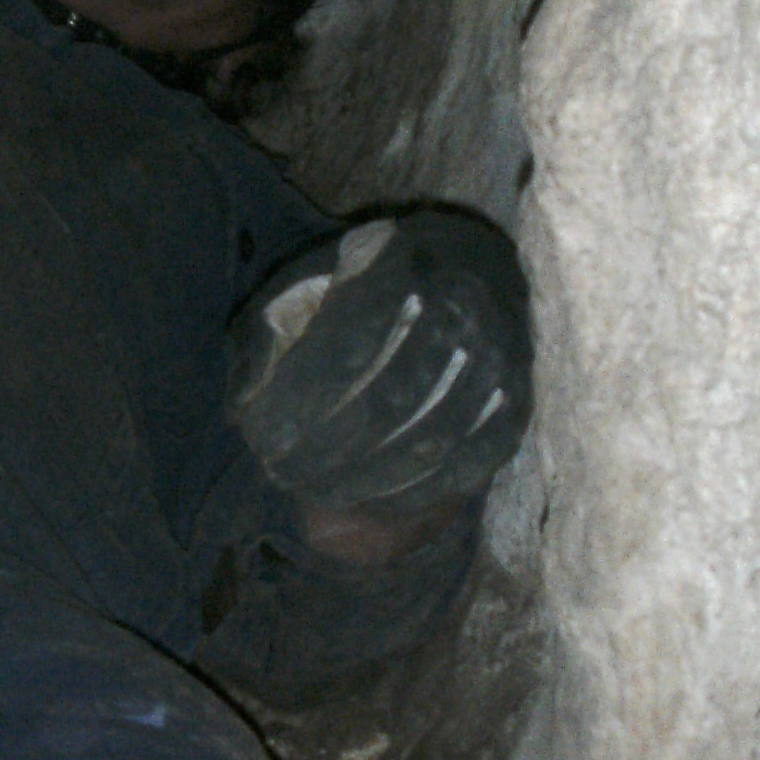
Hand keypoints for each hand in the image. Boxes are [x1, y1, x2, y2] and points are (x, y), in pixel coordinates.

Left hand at [227, 209, 531, 512]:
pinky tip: (370, 501)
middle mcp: (459, 301)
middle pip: (386, 402)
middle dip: (325, 451)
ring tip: (314, 492)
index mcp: (398, 258)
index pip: (345, 346)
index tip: (261, 439)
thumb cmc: (365, 284)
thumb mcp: (308, 281)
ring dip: (363, 480)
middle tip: (282, 473)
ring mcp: (498, 355)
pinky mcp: (516, 401)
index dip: (299, 403)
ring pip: (427, 439)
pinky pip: (466, 465)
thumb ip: (270, 333)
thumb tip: (242, 408)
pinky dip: (415, 493)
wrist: (471, 265)